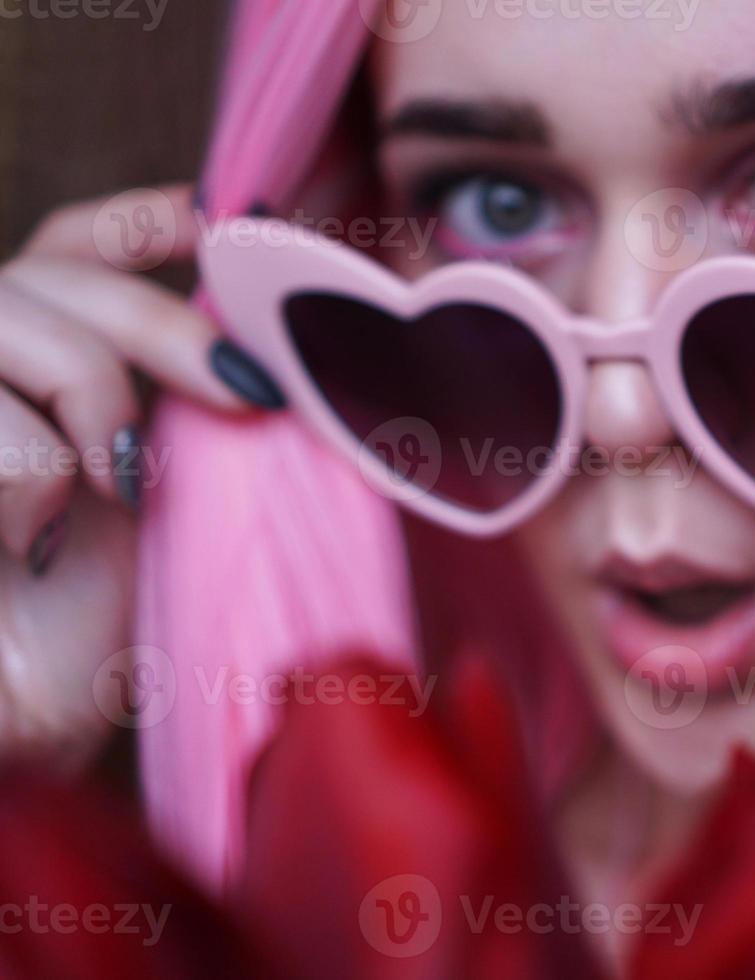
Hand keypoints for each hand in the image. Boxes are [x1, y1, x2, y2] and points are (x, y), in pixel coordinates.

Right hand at [0, 184, 282, 758]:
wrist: (18, 717)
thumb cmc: (89, 621)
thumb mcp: (165, 490)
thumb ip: (190, 405)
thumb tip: (274, 347)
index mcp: (35, 362)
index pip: (66, 248)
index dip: (134, 218)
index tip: (218, 214)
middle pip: (53, 274)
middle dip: (163, 320)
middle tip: (249, 391)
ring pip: (13, 322)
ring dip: (91, 405)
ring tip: (112, 490)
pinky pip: (3, 439)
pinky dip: (31, 493)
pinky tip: (26, 546)